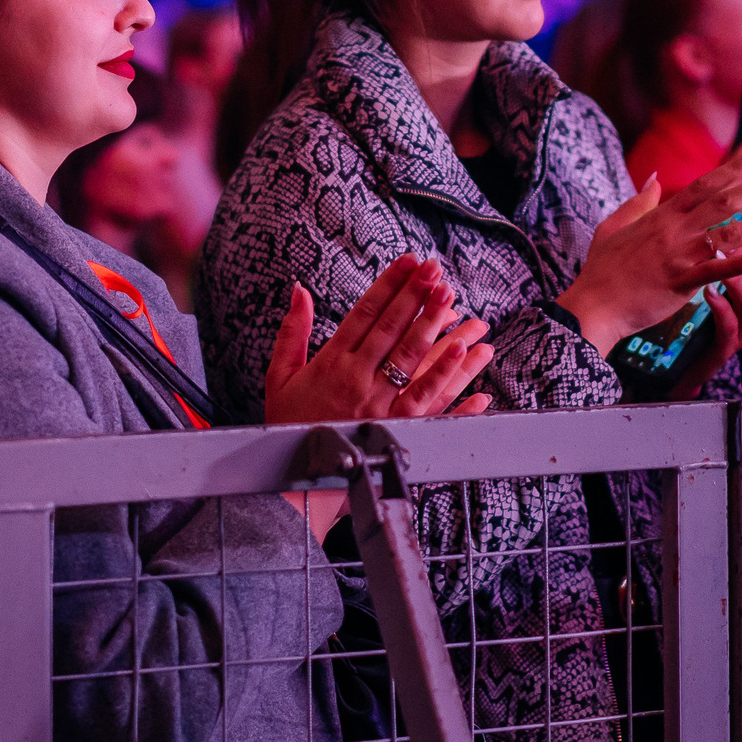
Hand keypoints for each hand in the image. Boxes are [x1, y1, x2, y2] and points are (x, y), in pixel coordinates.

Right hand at [265, 254, 495, 426]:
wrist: (297, 480)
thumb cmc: (288, 425)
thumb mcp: (279, 376)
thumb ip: (291, 331)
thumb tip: (299, 290)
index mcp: (330, 362)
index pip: (365, 313)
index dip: (388, 284)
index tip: (407, 262)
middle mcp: (356, 379)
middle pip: (391, 329)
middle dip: (414, 295)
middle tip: (434, 269)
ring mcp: (378, 404)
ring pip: (411, 358)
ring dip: (432, 325)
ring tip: (450, 298)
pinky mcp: (395, 428)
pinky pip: (426, 400)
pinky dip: (445, 376)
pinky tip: (462, 354)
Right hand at [557, 131, 741, 353]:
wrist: (592, 305)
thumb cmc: (602, 269)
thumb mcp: (614, 225)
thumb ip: (639, 201)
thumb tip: (655, 178)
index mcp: (663, 215)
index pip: (707, 182)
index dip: (736, 164)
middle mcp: (675, 230)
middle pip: (725, 199)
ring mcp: (678, 255)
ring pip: (730, 233)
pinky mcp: (679, 283)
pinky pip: (713, 271)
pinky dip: (738, 263)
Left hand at [699, 231, 741, 367]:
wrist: (678, 361)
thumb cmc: (695, 314)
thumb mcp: (711, 280)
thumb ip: (725, 255)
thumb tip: (729, 222)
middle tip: (729, 243)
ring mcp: (741, 331)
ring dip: (737, 280)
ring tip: (718, 262)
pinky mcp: (723, 348)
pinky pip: (731, 327)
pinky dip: (722, 308)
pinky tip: (708, 292)